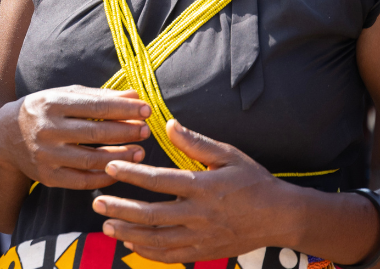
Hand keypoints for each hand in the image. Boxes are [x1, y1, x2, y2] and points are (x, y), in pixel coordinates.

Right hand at [0, 85, 150, 189]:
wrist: (4, 137)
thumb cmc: (43, 111)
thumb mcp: (64, 96)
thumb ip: (99, 96)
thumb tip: (135, 95)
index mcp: (51, 103)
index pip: (95, 106)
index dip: (123, 108)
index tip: (146, 109)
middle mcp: (46, 129)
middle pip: (95, 132)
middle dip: (125, 131)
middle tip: (146, 130)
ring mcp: (46, 155)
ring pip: (91, 159)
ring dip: (121, 156)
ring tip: (140, 152)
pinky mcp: (47, 176)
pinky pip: (82, 180)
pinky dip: (105, 177)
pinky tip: (120, 169)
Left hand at [93, 120, 297, 261]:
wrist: (282, 217)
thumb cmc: (253, 182)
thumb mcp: (228, 156)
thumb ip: (196, 143)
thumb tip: (169, 124)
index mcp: (204, 187)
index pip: (160, 181)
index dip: (131, 174)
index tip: (109, 168)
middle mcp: (200, 215)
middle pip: (151, 215)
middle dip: (120, 209)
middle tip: (97, 203)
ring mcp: (202, 237)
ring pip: (157, 240)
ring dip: (128, 233)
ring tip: (106, 225)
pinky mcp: (205, 252)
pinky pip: (171, 256)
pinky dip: (148, 252)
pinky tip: (130, 243)